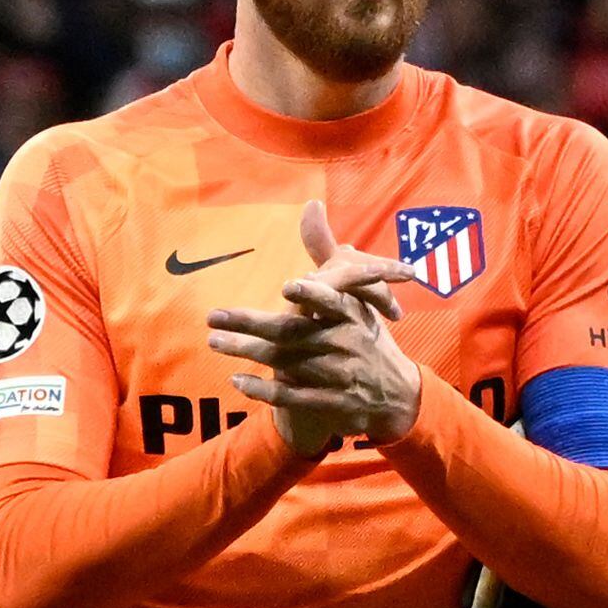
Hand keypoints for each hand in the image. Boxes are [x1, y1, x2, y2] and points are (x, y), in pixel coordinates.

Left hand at [207, 202, 424, 453]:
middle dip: (250, 323)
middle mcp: (346, 342)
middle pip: (293, 332)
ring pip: (286, 362)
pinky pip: (292, 396)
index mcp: (352, 312)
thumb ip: (326, 252)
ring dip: (248, 352)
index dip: (313, 294)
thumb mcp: (354, 291)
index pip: (333, 301)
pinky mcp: (330, 402)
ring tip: (215, 342)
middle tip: (212, 316)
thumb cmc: (365, 331)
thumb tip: (311, 205)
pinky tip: (236, 380)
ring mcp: (338, 375)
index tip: (289, 286)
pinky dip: (263, 389)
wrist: (395, 394)